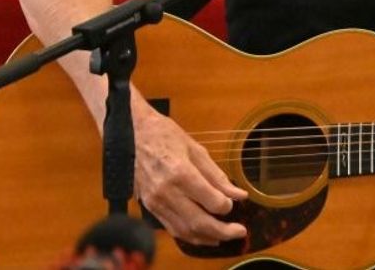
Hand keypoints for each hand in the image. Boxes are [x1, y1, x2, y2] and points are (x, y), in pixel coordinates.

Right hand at [133, 110, 249, 245]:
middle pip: (199, 222)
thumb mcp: (196, 150)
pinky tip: (205, 236)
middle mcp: (167, 192)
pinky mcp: (150, 208)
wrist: (133, 135)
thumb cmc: (167, 136)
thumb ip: (217, 176)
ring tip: (226, 236)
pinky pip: (172, 229)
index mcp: (181, 173)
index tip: (234, 203)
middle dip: (223, 231)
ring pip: (185, 231)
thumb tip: (239, 195)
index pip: (211, 201)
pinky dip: (190, 236)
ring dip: (208, 238)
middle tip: (240, 232)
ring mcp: (156, 202)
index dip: (227, 206)